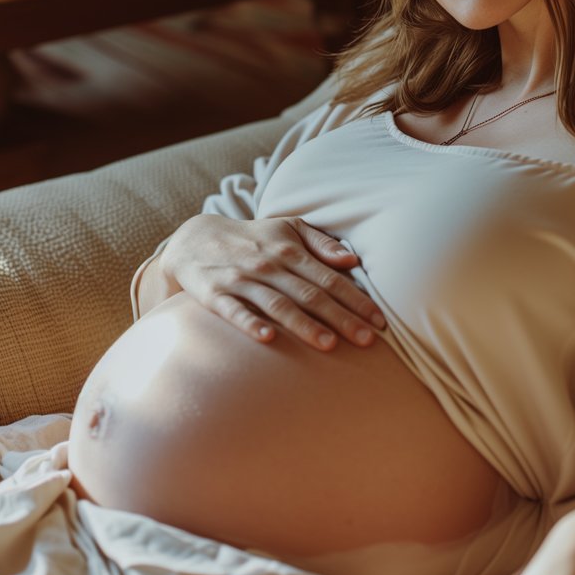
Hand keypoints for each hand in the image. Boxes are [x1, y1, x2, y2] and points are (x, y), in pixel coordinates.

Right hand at [158, 213, 385, 349]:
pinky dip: (250, 324)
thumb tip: (352, 261)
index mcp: (290, 251)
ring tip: (329, 345)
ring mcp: (241, 280)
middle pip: (311, 295)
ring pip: (278, 304)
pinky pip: (234, 311)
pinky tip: (268, 339)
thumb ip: (321, 243)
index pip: (330, 279)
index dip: (356, 300)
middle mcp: (269, 265)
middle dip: (341, 318)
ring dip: (304, 325)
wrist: (194, 238)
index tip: (379, 321)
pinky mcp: (214, 295)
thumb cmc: (253, 238)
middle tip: (368, 341)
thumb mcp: (287, 228)